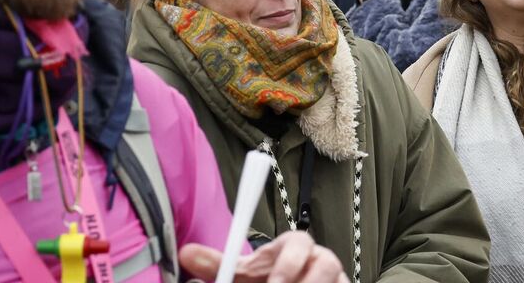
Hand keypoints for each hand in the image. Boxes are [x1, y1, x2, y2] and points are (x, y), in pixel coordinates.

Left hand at [179, 231, 346, 282]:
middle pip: (326, 264)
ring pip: (333, 281)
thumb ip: (219, 266)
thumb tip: (186, 254)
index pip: (298, 243)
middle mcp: (320, 259)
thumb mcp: (244, 275)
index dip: (288, 264)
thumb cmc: (269, 281)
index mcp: (294, 247)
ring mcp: (337, 277)